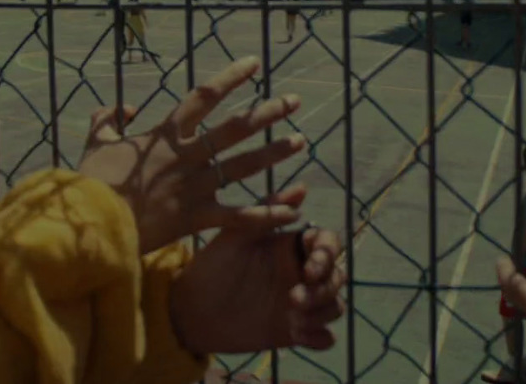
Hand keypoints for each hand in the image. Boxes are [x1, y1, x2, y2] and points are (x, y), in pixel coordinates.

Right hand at [77, 58, 306, 253]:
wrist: (91, 222)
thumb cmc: (91, 182)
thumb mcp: (95, 142)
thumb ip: (108, 118)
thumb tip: (125, 108)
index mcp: (164, 134)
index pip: (203, 97)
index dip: (231, 78)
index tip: (254, 64)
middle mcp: (185, 155)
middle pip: (234, 128)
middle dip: (266, 113)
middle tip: (293, 101)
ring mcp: (194, 186)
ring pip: (243, 166)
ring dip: (273, 153)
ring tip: (299, 142)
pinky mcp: (196, 217)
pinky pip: (239, 215)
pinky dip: (266, 213)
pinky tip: (292, 211)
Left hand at [167, 186, 346, 354]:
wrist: (190, 310)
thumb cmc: (210, 267)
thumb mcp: (235, 235)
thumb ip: (267, 212)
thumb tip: (303, 188)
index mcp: (289, 246)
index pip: (327, 243)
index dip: (327, 254)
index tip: (308, 270)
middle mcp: (299, 273)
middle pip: (336, 276)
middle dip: (323, 289)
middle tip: (293, 300)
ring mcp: (299, 303)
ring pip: (334, 305)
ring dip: (322, 312)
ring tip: (293, 320)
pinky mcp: (294, 331)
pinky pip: (323, 337)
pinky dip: (320, 337)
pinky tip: (300, 336)